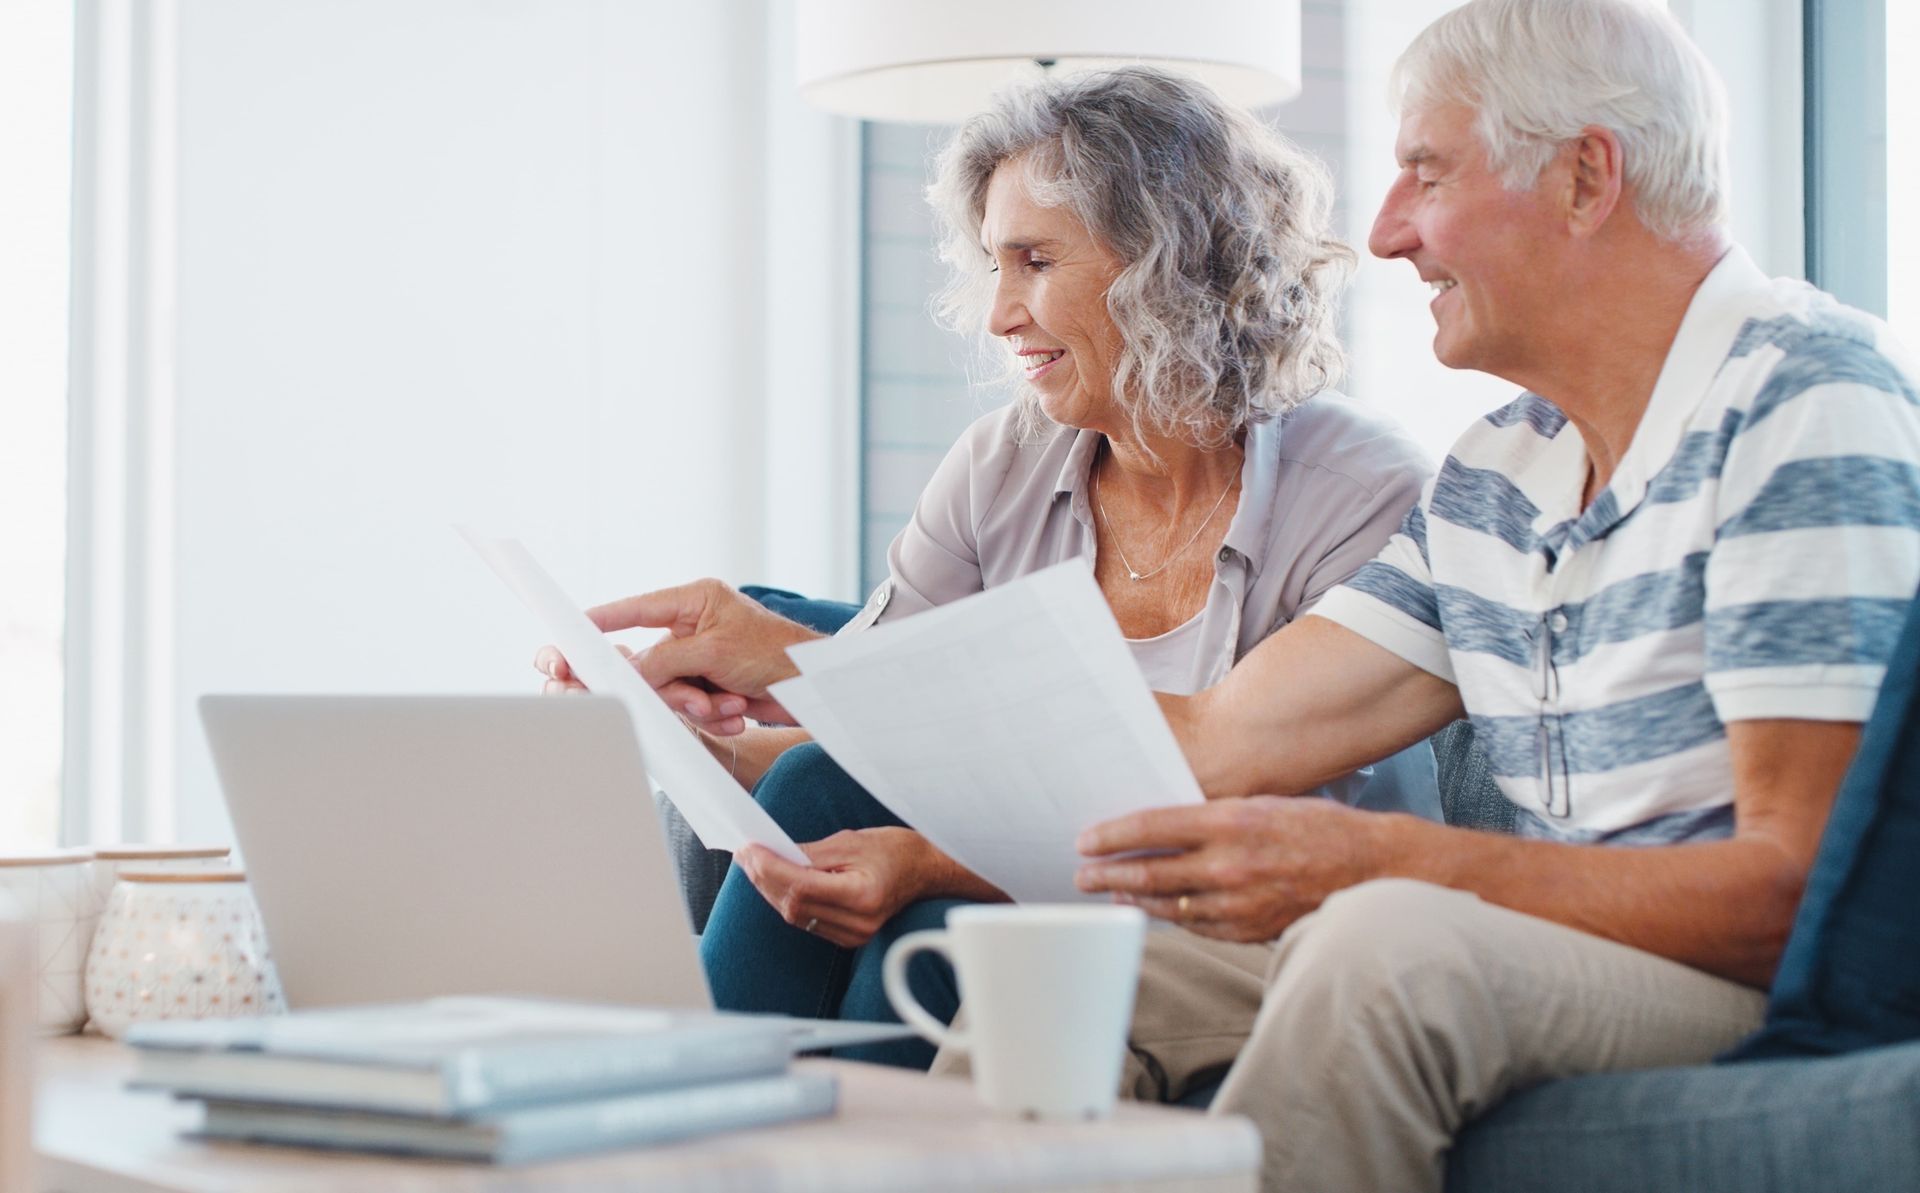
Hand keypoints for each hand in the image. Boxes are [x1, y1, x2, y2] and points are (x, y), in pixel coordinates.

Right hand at [534, 579, 821, 734]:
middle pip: (652, 663)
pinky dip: (716, 713)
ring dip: (701, 704)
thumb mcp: (714, 651)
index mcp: (695, 601)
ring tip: (730, 703)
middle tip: (698, 700)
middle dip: (677, 688)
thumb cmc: (777, 653)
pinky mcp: (714, 684)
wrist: (816, 688)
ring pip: (671, 690)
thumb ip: (665, 660)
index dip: (604, 619)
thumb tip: (629, 671)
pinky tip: (740, 710)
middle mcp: (695, 626)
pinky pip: (693, 705)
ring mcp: (704, 658)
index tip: (572, 628)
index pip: (637, 608)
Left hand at [735, 828, 935, 948]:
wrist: (926, 871)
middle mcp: (857, 922)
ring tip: (753, 864)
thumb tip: (771, 853)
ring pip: (795, 916)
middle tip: (744, 853)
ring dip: (770, 890)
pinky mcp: (847, 937)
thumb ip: (810, 853)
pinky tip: (774, 881)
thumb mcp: (852, 841)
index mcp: (862, 896)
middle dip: (763, 878)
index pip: (801, 886)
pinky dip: (787, 900)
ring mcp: (853, 934)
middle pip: (793, 905)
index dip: (769, 868)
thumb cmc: (894, 850)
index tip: (749, 849)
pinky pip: (806, 921)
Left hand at [1074, 797, 1384, 942]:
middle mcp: (1230, 865)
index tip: (1086, 840)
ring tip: (1107, 893)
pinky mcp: (1249, 930)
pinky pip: (1197, 926)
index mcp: (1231, 822)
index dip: (1112, 835)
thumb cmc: (1318, 827)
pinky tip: (1154, 911)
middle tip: (1081, 873)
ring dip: (1132, 899)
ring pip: (1168, 904)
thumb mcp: (1262, 805)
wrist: (1372, 868)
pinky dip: (1171, 917)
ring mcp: (1239, 903)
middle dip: (1109, 873)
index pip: (1152, 828)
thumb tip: (1163, 826)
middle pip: (1150, 873)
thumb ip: (1213, 816)